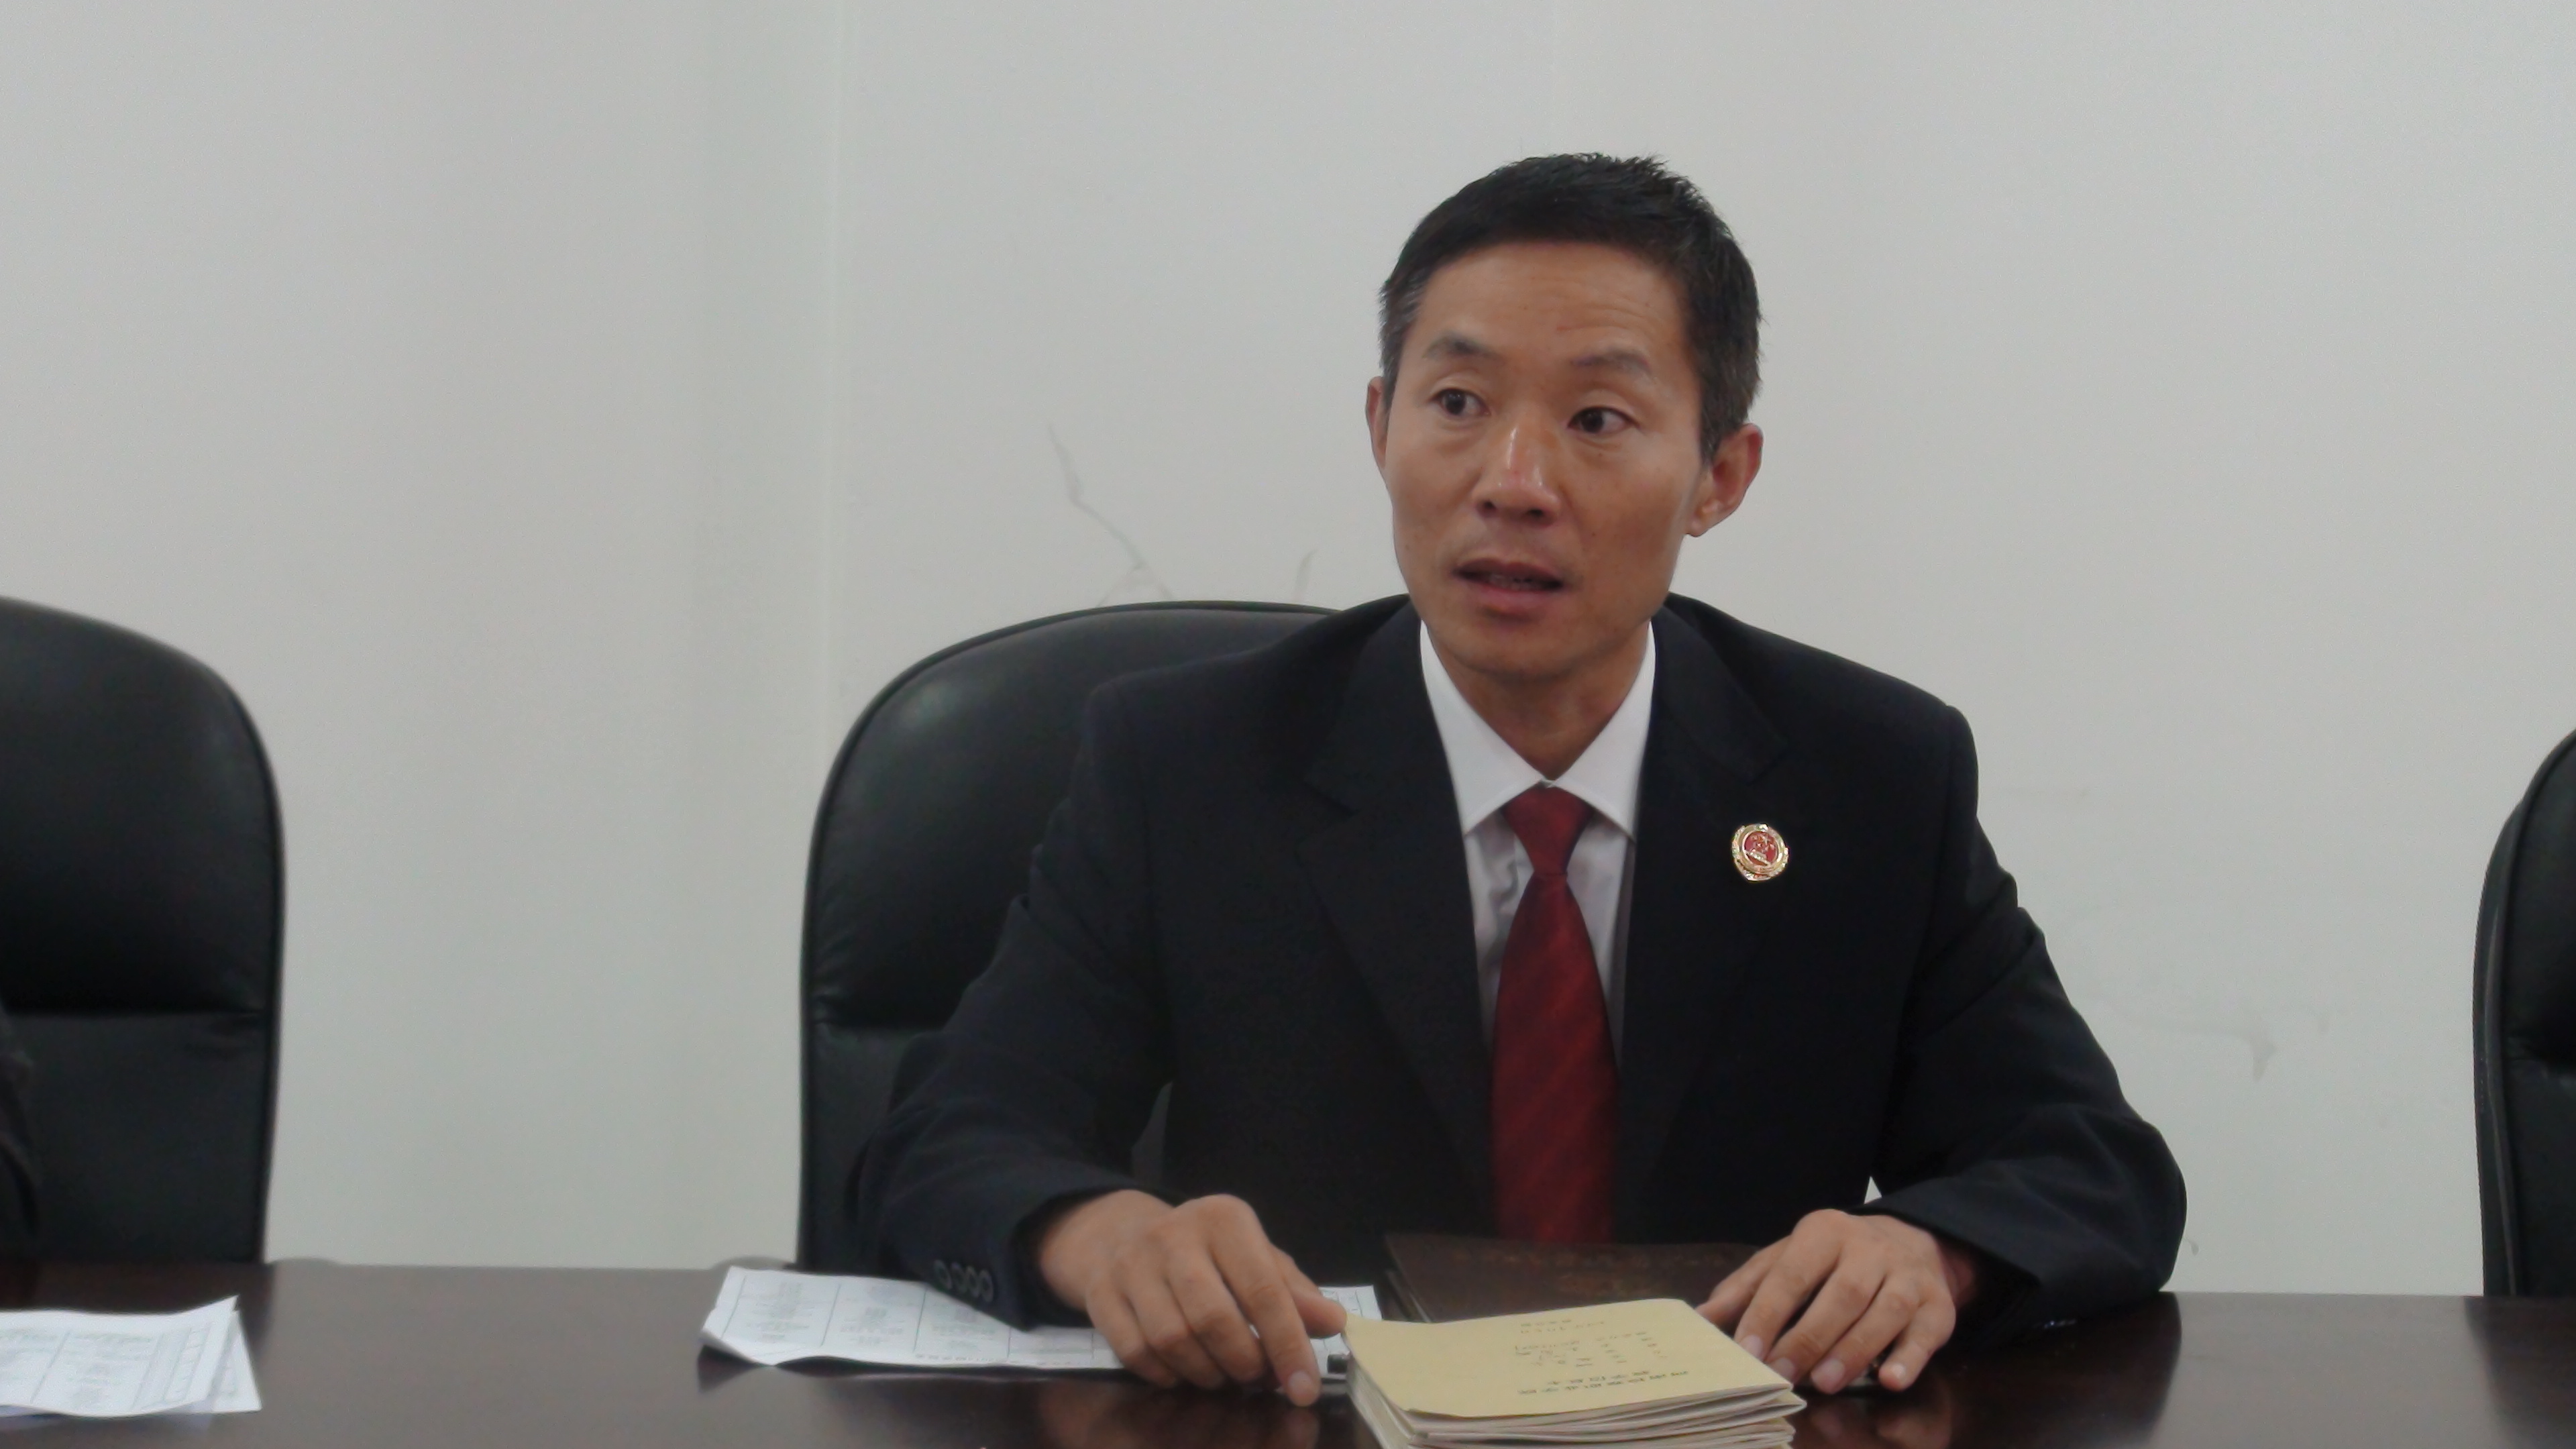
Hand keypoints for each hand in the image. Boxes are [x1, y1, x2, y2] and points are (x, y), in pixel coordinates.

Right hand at [1036, 1190, 1346, 1404]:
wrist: (1122, 1235)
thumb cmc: (1207, 1253)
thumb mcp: (1256, 1257)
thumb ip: (1294, 1291)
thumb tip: (1332, 1322)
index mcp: (1224, 1219)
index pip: (1263, 1289)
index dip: (1288, 1344)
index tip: (1304, 1387)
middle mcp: (1174, 1234)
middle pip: (1214, 1319)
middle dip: (1244, 1363)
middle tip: (1257, 1377)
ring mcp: (1131, 1263)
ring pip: (1172, 1340)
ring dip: (1206, 1373)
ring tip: (1223, 1373)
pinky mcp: (1101, 1293)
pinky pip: (1135, 1353)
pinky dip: (1166, 1375)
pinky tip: (1182, 1371)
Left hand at [1699, 1210, 1977, 1393]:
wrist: (1911, 1241)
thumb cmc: (1834, 1258)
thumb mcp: (1788, 1258)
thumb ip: (1748, 1287)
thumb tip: (1703, 1318)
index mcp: (1824, 1232)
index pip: (1792, 1274)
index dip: (1768, 1314)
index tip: (1748, 1350)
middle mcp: (1870, 1249)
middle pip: (1841, 1294)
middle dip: (1809, 1337)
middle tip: (1783, 1374)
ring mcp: (1908, 1276)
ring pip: (1884, 1312)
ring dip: (1853, 1350)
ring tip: (1825, 1382)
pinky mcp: (1939, 1306)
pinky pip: (1926, 1333)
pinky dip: (1909, 1358)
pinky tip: (1890, 1380)